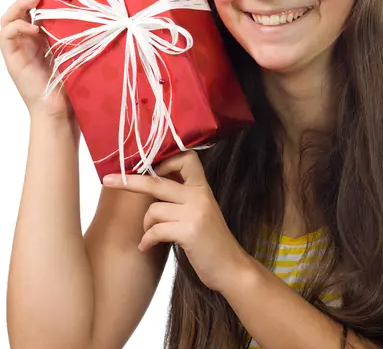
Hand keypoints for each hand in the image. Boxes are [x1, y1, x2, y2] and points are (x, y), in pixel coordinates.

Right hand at [0, 0, 74, 118]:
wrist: (60, 111)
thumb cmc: (72, 85)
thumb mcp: (78, 52)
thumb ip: (79, 35)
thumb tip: (99, 15)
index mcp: (43, 37)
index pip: (38, 8)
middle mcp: (29, 40)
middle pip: (22, 7)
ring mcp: (19, 48)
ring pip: (10, 16)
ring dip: (22, 3)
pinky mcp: (12, 58)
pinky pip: (6, 33)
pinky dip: (18, 25)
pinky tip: (34, 28)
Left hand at [102, 150, 249, 293]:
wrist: (231, 268)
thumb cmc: (210, 241)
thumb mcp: (200, 211)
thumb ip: (183, 197)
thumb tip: (151, 184)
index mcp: (202, 187)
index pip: (186, 158)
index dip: (164, 161)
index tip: (148, 168)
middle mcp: (199, 195)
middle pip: (156, 181)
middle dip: (129, 181)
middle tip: (107, 180)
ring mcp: (195, 212)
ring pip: (153, 209)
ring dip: (146, 225)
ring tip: (150, 236)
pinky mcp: (190, 231)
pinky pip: (155, 230)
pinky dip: (147, 240)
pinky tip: (146, 247)